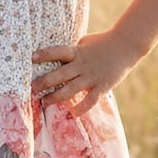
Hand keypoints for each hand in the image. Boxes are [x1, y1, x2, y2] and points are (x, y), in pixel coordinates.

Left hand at [30, 31, 144, 113]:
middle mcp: (82, 65)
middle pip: (59, 75)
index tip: (31, 58)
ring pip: (70, 90)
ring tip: (44, 103)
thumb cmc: (102, 42)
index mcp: (77, 52)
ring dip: (55, 97)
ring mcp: (91, 77)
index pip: (57, 52)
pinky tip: (72, 115)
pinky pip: (90, 101)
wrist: (126, 46)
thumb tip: (56, 56)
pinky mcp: (102, 86)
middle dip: (43, 83)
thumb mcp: (84, 42)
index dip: (44, 55)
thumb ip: (72, 51)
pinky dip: (81, 109)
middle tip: (32, 89)